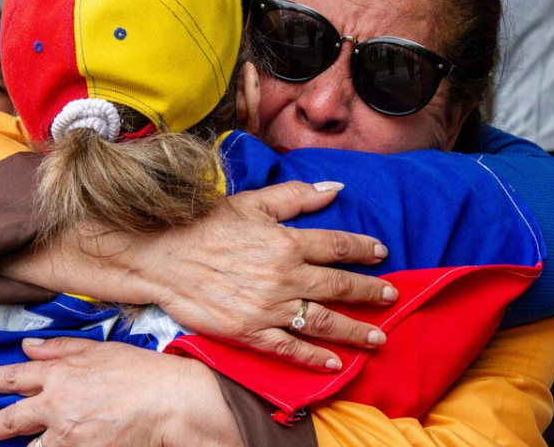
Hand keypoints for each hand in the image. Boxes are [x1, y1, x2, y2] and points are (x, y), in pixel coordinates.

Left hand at [0, 338, 240, 446]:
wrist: (171, 404)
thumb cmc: (143, 374)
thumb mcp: (101, 350)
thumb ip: (60, 349)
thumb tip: (28, 346)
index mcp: (60, 374)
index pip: (14, 377)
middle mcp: (57, 406)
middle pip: (9, 420)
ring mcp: (67, 435)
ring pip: (34, 446)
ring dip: (26, 446)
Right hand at [137, 181, 396, 370]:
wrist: (162, 256)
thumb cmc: (205, 225)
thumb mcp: (252, 203)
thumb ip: (296, 197)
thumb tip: (335, 188)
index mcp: (286, 241)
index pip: (336, 246)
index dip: (362, 250)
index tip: (381, 253)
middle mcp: (284, 276)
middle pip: (338, 286)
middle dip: (369, 292)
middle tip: (391, 297)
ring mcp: (268, 308)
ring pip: (323, 322)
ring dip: (355, 330)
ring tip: (378, 337)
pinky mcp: (250, 332)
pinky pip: (290, 348)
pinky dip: (314, 358)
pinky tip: (335, 364)